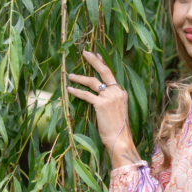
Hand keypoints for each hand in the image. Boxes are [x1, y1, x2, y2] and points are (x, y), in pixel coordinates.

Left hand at [66, 51, 142, 169]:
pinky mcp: (101, 104)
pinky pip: (86, 94)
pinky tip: (69, 89)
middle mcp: (117, 91)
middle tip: (84, 52)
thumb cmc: (117, 129)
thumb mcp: (117, 111)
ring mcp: (109, 97)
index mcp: (121, 92)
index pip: (110, 74)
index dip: (103, 63)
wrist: (120, 139)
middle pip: (104, 71)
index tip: (96, 54)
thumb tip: (98, 96)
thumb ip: (110, 101)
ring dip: (80, 77)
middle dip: (93, 60)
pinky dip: (76, 91)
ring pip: (92, 82)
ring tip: (70, 75)